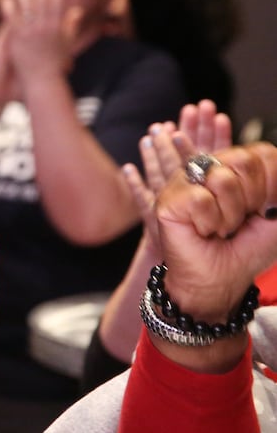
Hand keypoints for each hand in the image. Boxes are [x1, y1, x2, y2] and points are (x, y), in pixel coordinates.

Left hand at [0, 0, 78, 86]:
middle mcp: (48, 26)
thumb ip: (71, 25)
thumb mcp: (66, 42)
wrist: (42, 82)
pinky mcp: (19, 39)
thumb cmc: (54, 63)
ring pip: (28, 5)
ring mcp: (33, 32)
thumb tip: (77, 10)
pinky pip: (13, 19)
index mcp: (60, 25)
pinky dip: (10, 7)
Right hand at [154, 142, 276, 323]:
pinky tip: (202, 230)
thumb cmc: (247, 247)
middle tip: (240, 219)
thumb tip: (276, 160)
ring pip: (222, 179)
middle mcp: (208, 167)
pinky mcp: (167, 198)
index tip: (264, 208)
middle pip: (244, 160)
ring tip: (220, 227)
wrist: (222, 279)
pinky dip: (210, 223)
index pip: (264, 153)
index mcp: (234, 165)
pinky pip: (200, 199)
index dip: (271, 185)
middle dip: (252, 198)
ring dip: (230, 215)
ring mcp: (185, 180)